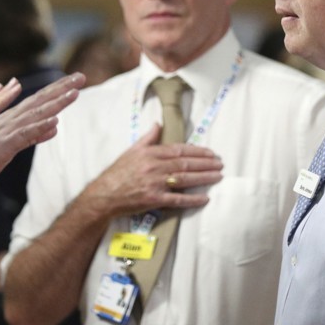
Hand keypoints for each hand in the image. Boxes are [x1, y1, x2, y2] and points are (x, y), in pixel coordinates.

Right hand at [0, 73, 85, 190]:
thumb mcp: (12, 145)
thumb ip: (33, 135)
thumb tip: (54, 126)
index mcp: (12, 120)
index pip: (39, 101)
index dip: (58, 91)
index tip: (74, 82)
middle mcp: (10, 120)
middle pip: (40, 100)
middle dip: (62, 88)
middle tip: (81, 76)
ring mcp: (7, 131)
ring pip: (36, 114)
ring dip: (56, 103)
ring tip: (74, 92)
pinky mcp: (3, 145)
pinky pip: (24, 135)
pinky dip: (39, 127)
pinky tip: (54, 122)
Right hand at [79, 123, 222, 219]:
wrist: (104, 195)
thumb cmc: (117, 173)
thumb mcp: (131, 151)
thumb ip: (148, 139)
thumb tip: (158, 125)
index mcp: (150, 154)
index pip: (179, 150)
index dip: (197, 151)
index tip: (210, 152)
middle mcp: (154, 167)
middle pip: (185, 164)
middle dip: (206, 163)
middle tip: (220, 163)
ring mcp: (155, 184)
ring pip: (185, 179)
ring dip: (204, 178)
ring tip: (218, 176)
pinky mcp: (154, 200)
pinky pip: (177, 199)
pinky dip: (192, 199)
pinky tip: (205, 197)